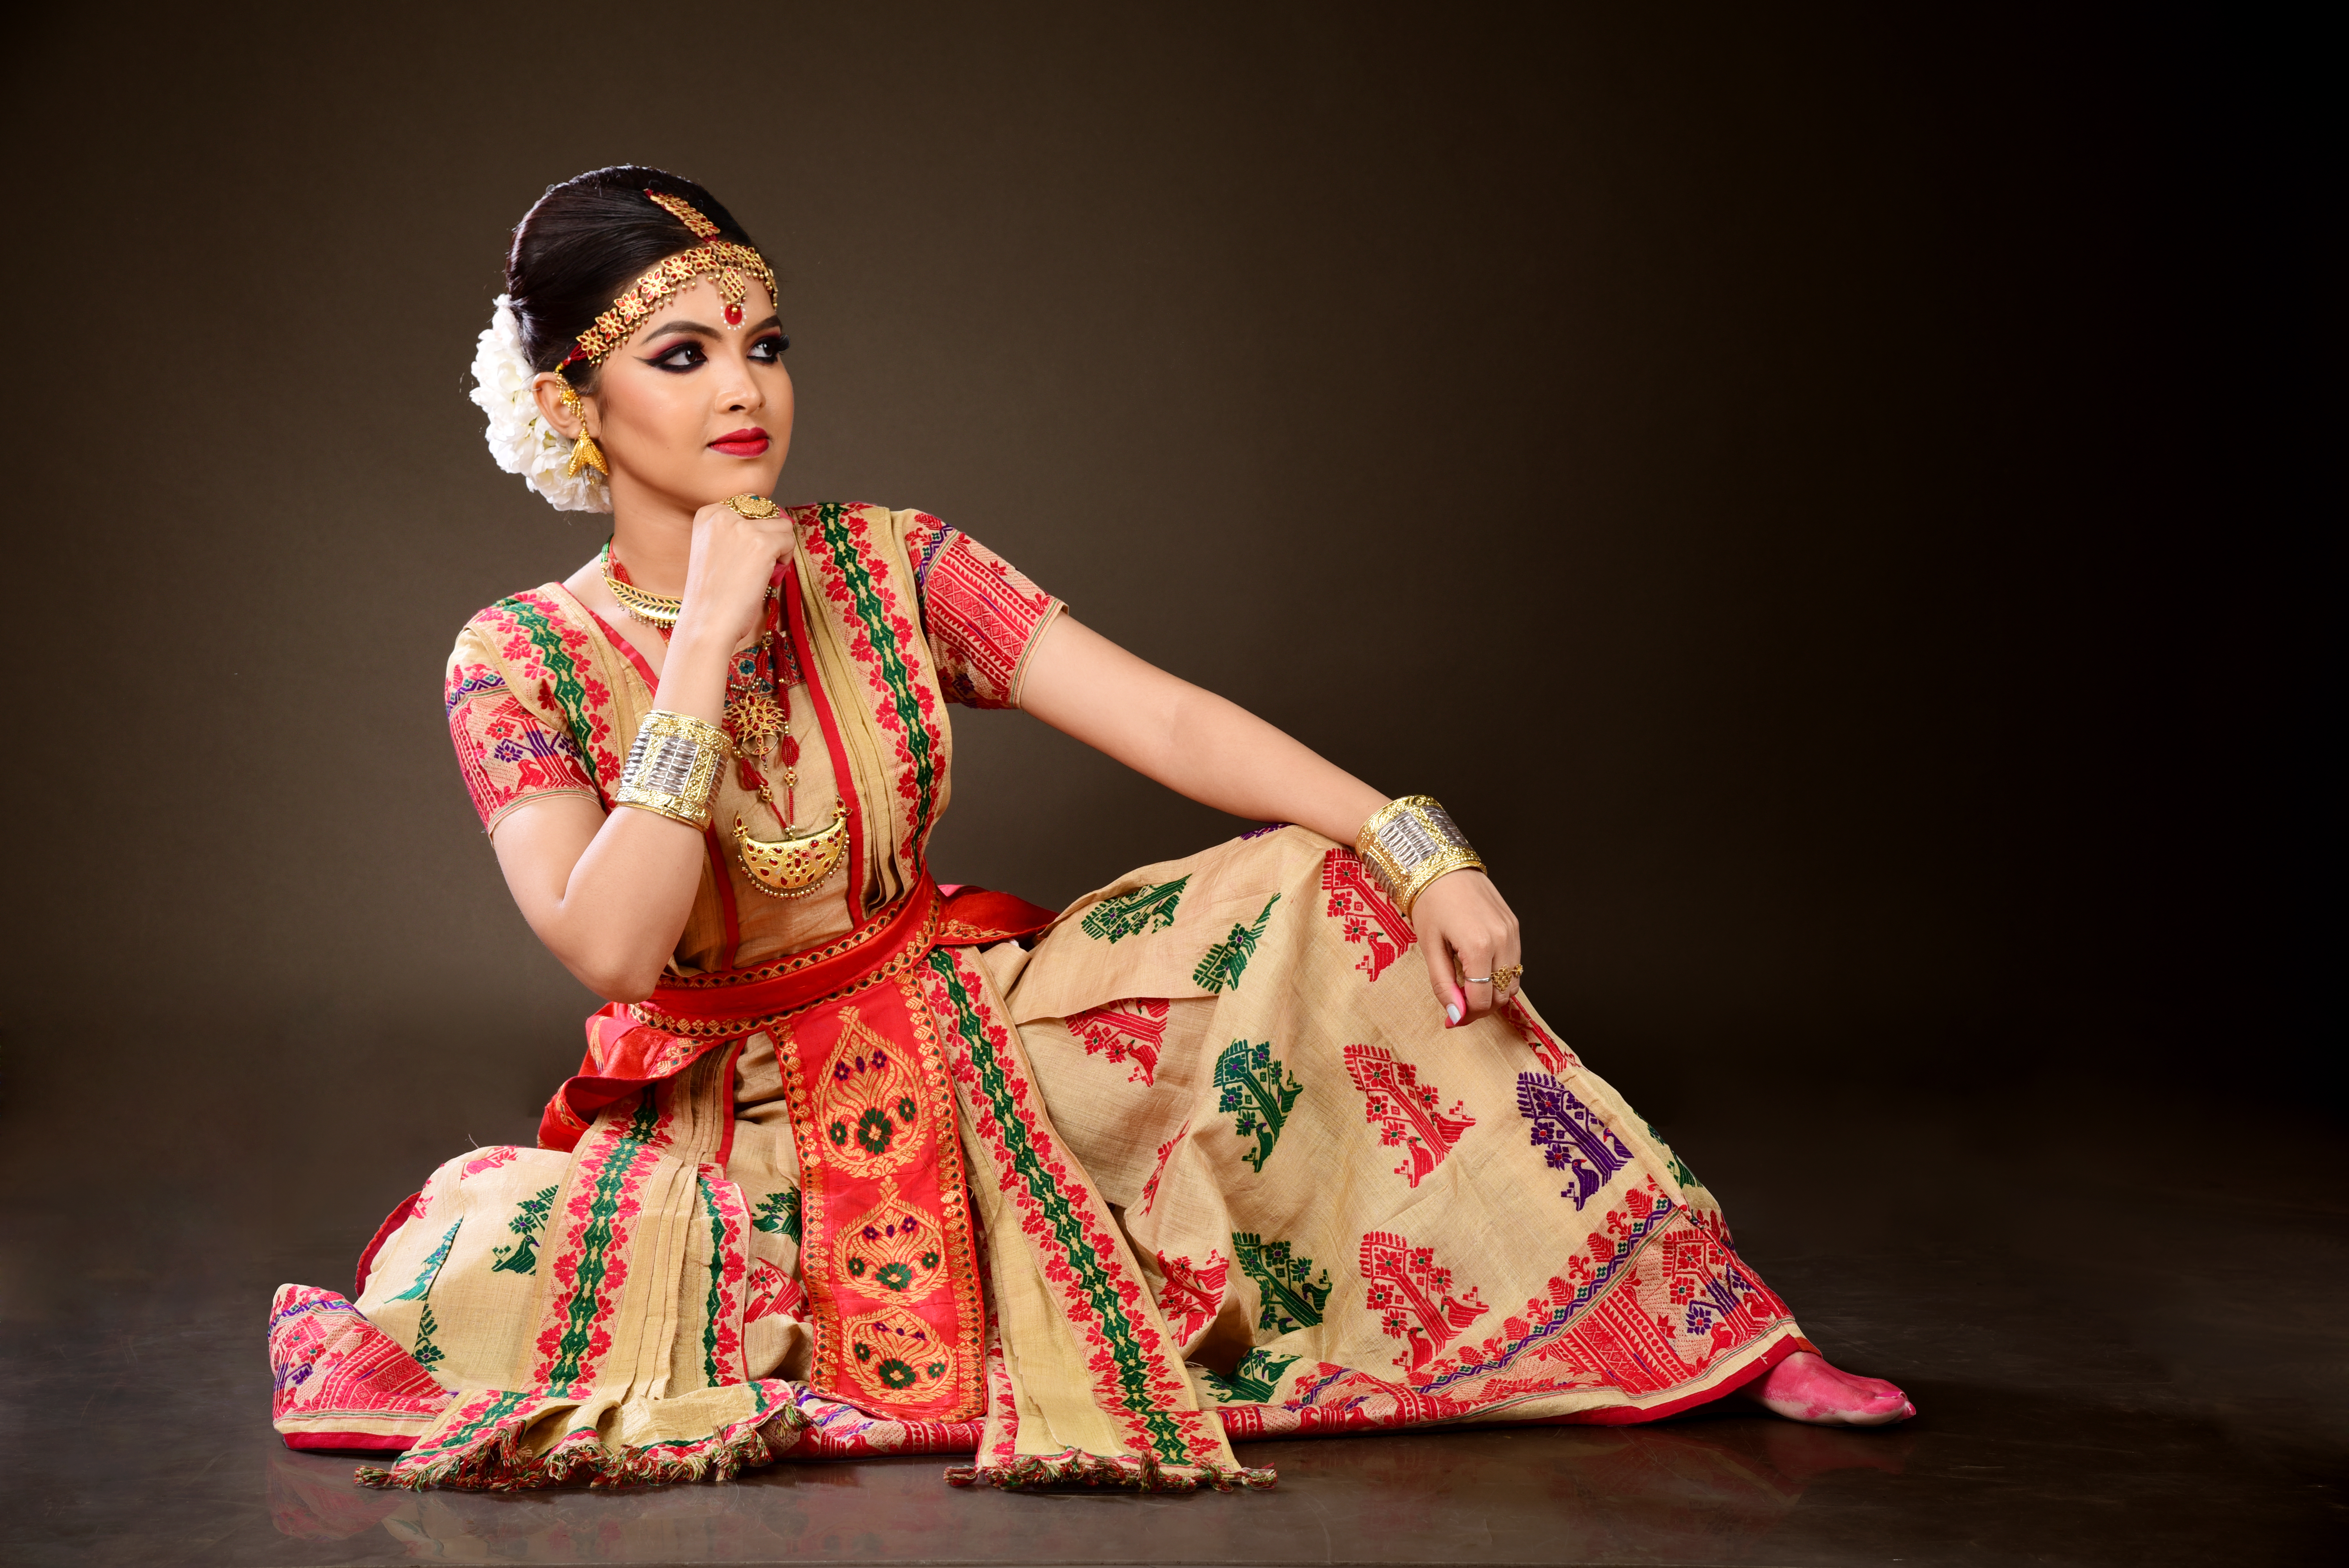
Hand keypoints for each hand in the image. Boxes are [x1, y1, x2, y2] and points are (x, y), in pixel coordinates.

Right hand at [672, 497, 794, 650]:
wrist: (706, 623)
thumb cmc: (712, 595)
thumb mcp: (714, 550)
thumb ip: (734, 531)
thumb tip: (775, 521)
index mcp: (708, 514)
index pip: (749, 507)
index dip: (755, 532)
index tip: (743, 557)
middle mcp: (723, 514)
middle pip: (767, 513)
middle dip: (768, 539)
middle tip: (754, 567)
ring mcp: (743, 527)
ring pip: (782, 525)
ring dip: (779, 548)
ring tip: (762, 572)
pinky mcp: (762, 543)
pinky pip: (789, 540)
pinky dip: (786, 560)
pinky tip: (769, 577)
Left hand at [1411, 869, 1521, 1026]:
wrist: (1442, 866)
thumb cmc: (1430, 904)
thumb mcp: (1429, 947)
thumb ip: (1443, 984)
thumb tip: (1455, 1015)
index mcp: (1478, 947)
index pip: (1482, 1000)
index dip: (1466, 1016)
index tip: (1451, 1019)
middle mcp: (1502, 940)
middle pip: (1501, 995)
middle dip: (1480, 1007)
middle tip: (1458, 1005)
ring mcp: (1512, 932)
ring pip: (1513, 982)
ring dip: (1492, 992)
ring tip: (1467, 987)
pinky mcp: (1514, 926)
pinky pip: (1515, 963)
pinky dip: (1500, 975)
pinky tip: (1478, 969)